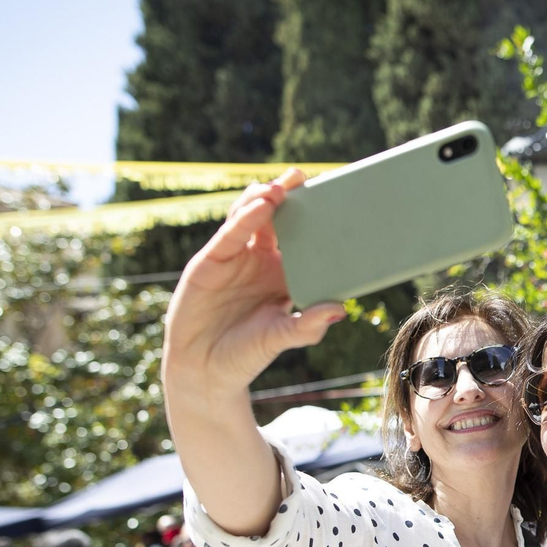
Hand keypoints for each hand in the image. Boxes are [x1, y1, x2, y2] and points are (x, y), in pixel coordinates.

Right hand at [161, 170, 345, 399]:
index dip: (312, 216)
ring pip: (250, 218)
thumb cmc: (246, 354)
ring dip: (265, 199)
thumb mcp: (281, 337)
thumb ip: (308, 326)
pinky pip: (230, 235)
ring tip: (282, 187)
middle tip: (304, 176)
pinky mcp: (210, 261)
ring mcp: (235, 257)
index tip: (331, 196)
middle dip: (288, 196)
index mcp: (283, 273)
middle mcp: (259, 259)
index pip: (300, 236)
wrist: (205, 370)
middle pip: (275, 219)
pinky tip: (261, 205)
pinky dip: (245, 219)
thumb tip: (341, 310)